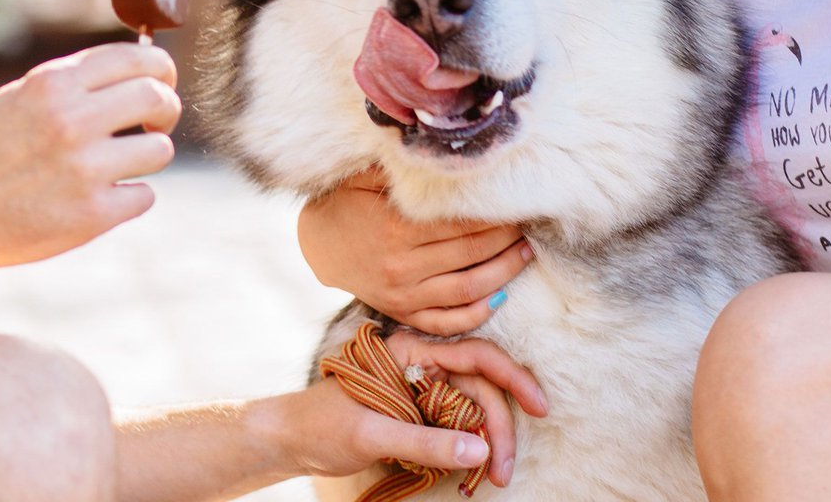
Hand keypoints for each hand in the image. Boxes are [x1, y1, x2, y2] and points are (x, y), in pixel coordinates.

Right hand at [0, 42, 180, 271]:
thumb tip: (140, 68)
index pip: (137, 58)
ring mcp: (84, 169)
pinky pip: (144, 195)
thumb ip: (74, 81)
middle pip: (157, 97)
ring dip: (148, 156)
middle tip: (156, 123)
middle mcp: (71, 121)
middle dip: (166, 108)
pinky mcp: (92, 214)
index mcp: (53, 84)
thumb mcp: (20, 97)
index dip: (161, 69)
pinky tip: (99, 197)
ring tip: (119, 164)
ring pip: (160, 149)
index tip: (162, 82)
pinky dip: (129, 197)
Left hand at [274, 333, 549, 487]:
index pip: (476, 357)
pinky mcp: (420, 414)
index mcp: (411, 352)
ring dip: (488, 443)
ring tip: (492, 478)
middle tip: (504, 470)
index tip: (539, 408)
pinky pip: (458, 427)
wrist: (291, 440)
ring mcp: (423, 390)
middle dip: (499, 429)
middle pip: (481, 389)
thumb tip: (480, 450)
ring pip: (474, 410)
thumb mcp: (371, 433)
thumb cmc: (321, 424)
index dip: (513, 379)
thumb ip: (425, 441)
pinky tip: (472, 471)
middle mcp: (423, 366)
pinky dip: (469, 449)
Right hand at [298, 167, 531, 334]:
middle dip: (508, 237)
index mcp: (397, 227)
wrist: (318, 246)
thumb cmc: (348, 204)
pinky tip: (500, 295)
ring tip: (525, 253)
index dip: (496, 212)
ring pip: (469, 288)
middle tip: (529, 223)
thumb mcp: (366, 178)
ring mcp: (403, 294)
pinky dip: (478, 313)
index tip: (518, 201)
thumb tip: (441, 148)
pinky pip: (448, 321)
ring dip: (504, 272)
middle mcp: (402, 264)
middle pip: (472, 252)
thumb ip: (403, 168)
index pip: (464, 220)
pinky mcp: (403, 313)